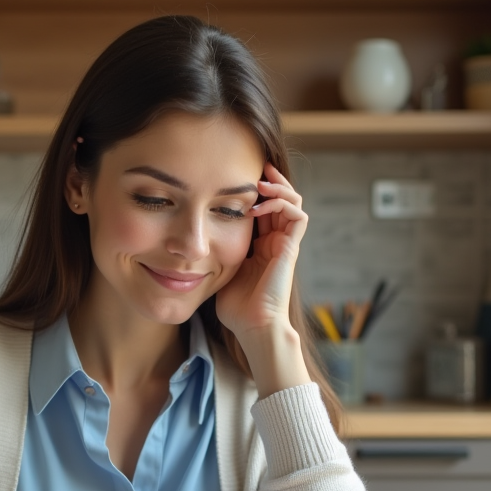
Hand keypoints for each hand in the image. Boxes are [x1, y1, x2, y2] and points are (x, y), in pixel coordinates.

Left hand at [214, 162, 307, 338]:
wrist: (253, 326)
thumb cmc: (236, 308)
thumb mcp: (219, 272)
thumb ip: (214, 255)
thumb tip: (191, 244)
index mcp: (261, 246)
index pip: (264, 208)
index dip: (255, 191)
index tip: (237, 177)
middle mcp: (276, 242)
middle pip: (282, 199)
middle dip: (270, 180)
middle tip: (256, 165)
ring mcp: (286, 244)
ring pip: (294, 202)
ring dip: (278, 187)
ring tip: (258, 183)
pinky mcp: (291, 248)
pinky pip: (298, 215)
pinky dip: (282, 204)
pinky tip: (258, 206)